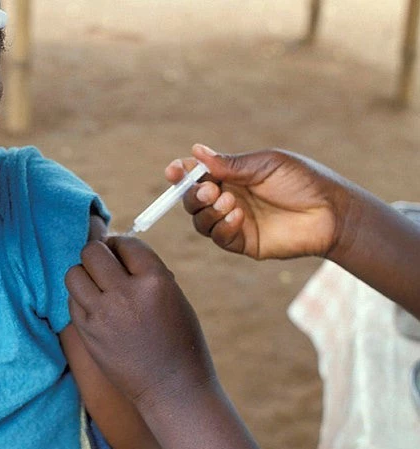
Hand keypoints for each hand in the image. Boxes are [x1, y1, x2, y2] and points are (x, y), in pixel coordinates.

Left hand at [65, 236, 215, 406]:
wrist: (172, 387)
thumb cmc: (178, 339)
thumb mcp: (173, 296)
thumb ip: (145, 271)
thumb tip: (114, 248)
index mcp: (155, 280)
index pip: (126, 243)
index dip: (121, 245)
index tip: (122, 254)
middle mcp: (126, 294)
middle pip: (93, 252)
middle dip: (99, 254)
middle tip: (105, 265)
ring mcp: (103, 314)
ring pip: (74, 273)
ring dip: (84, 274)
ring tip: (97, 285)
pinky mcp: (88, 332)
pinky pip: (72, 300)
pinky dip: (81, 298)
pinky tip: (96, 307)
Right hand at [167, 144, 352, 259]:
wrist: (331, 212)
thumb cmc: (303, 181)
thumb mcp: (265, 165)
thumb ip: (230, 164)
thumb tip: (195, 151)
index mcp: (231, 176)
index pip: (196, 174)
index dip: (181, 173)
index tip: (174, 171)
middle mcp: (228, 198)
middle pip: (192, 199)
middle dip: (193, 194)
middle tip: (209, 189)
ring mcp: (234, 222)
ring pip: (200, 220)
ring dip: (207, 211)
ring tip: (229, 203)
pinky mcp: (243, 243)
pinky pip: (219, 238)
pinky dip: (222, 227)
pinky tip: (238, 217)